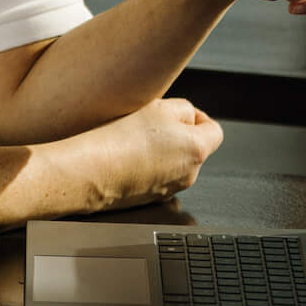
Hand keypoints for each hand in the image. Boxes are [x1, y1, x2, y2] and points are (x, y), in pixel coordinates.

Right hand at [93, 97, 222, 208]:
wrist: (91, 171)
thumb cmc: (122, 139)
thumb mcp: (159, 107)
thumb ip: (184, 109)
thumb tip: (189, 118)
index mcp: (197, 150)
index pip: (215, 130)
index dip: (199, 118)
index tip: (180, 114)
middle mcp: (189, 174)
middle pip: (193, 147)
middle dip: (176, 135)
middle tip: (149, 126)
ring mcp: (169, 190)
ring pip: (174, 163)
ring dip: (160, 151)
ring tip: (133, 141)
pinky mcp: (150, 199)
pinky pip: (156, 177)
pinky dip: (146, 167)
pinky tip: (127, 158)